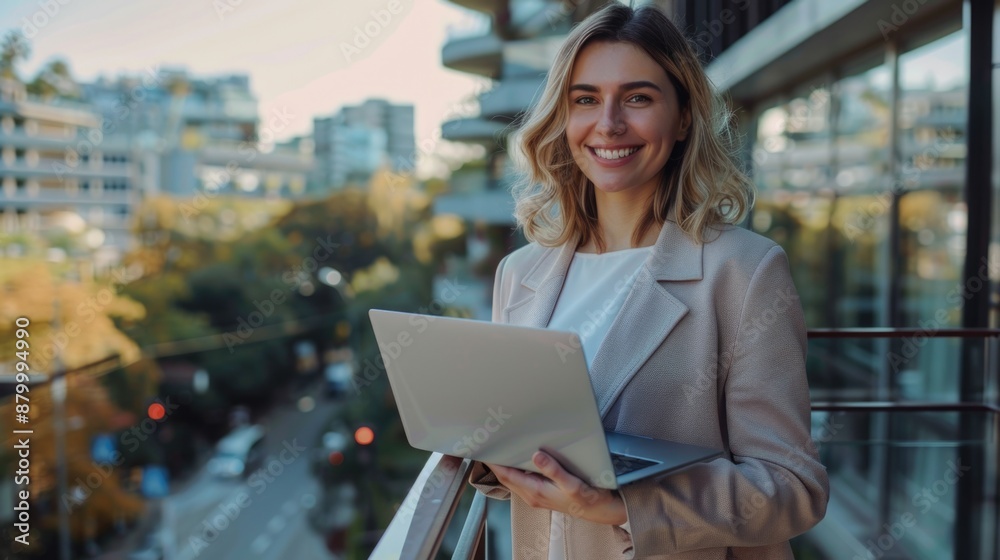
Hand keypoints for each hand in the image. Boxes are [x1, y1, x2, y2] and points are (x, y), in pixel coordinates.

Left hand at [485, 451, 627, 525]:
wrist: (599, 511)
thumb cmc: (587, 499)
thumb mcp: (572, 484)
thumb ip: (553, 470)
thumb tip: (536, 455)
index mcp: (536, 492)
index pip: (506, 475)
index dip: (494, 463)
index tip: (486, 448)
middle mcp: (532, 495)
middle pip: (506, 477)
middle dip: (496, 462)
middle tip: (490, 443)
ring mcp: (536, 495)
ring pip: (514, 479)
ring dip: (506, 465)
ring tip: (501, 448)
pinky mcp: (542, 493)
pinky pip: (522, 480)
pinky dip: (516, 469)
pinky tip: (519, 458)